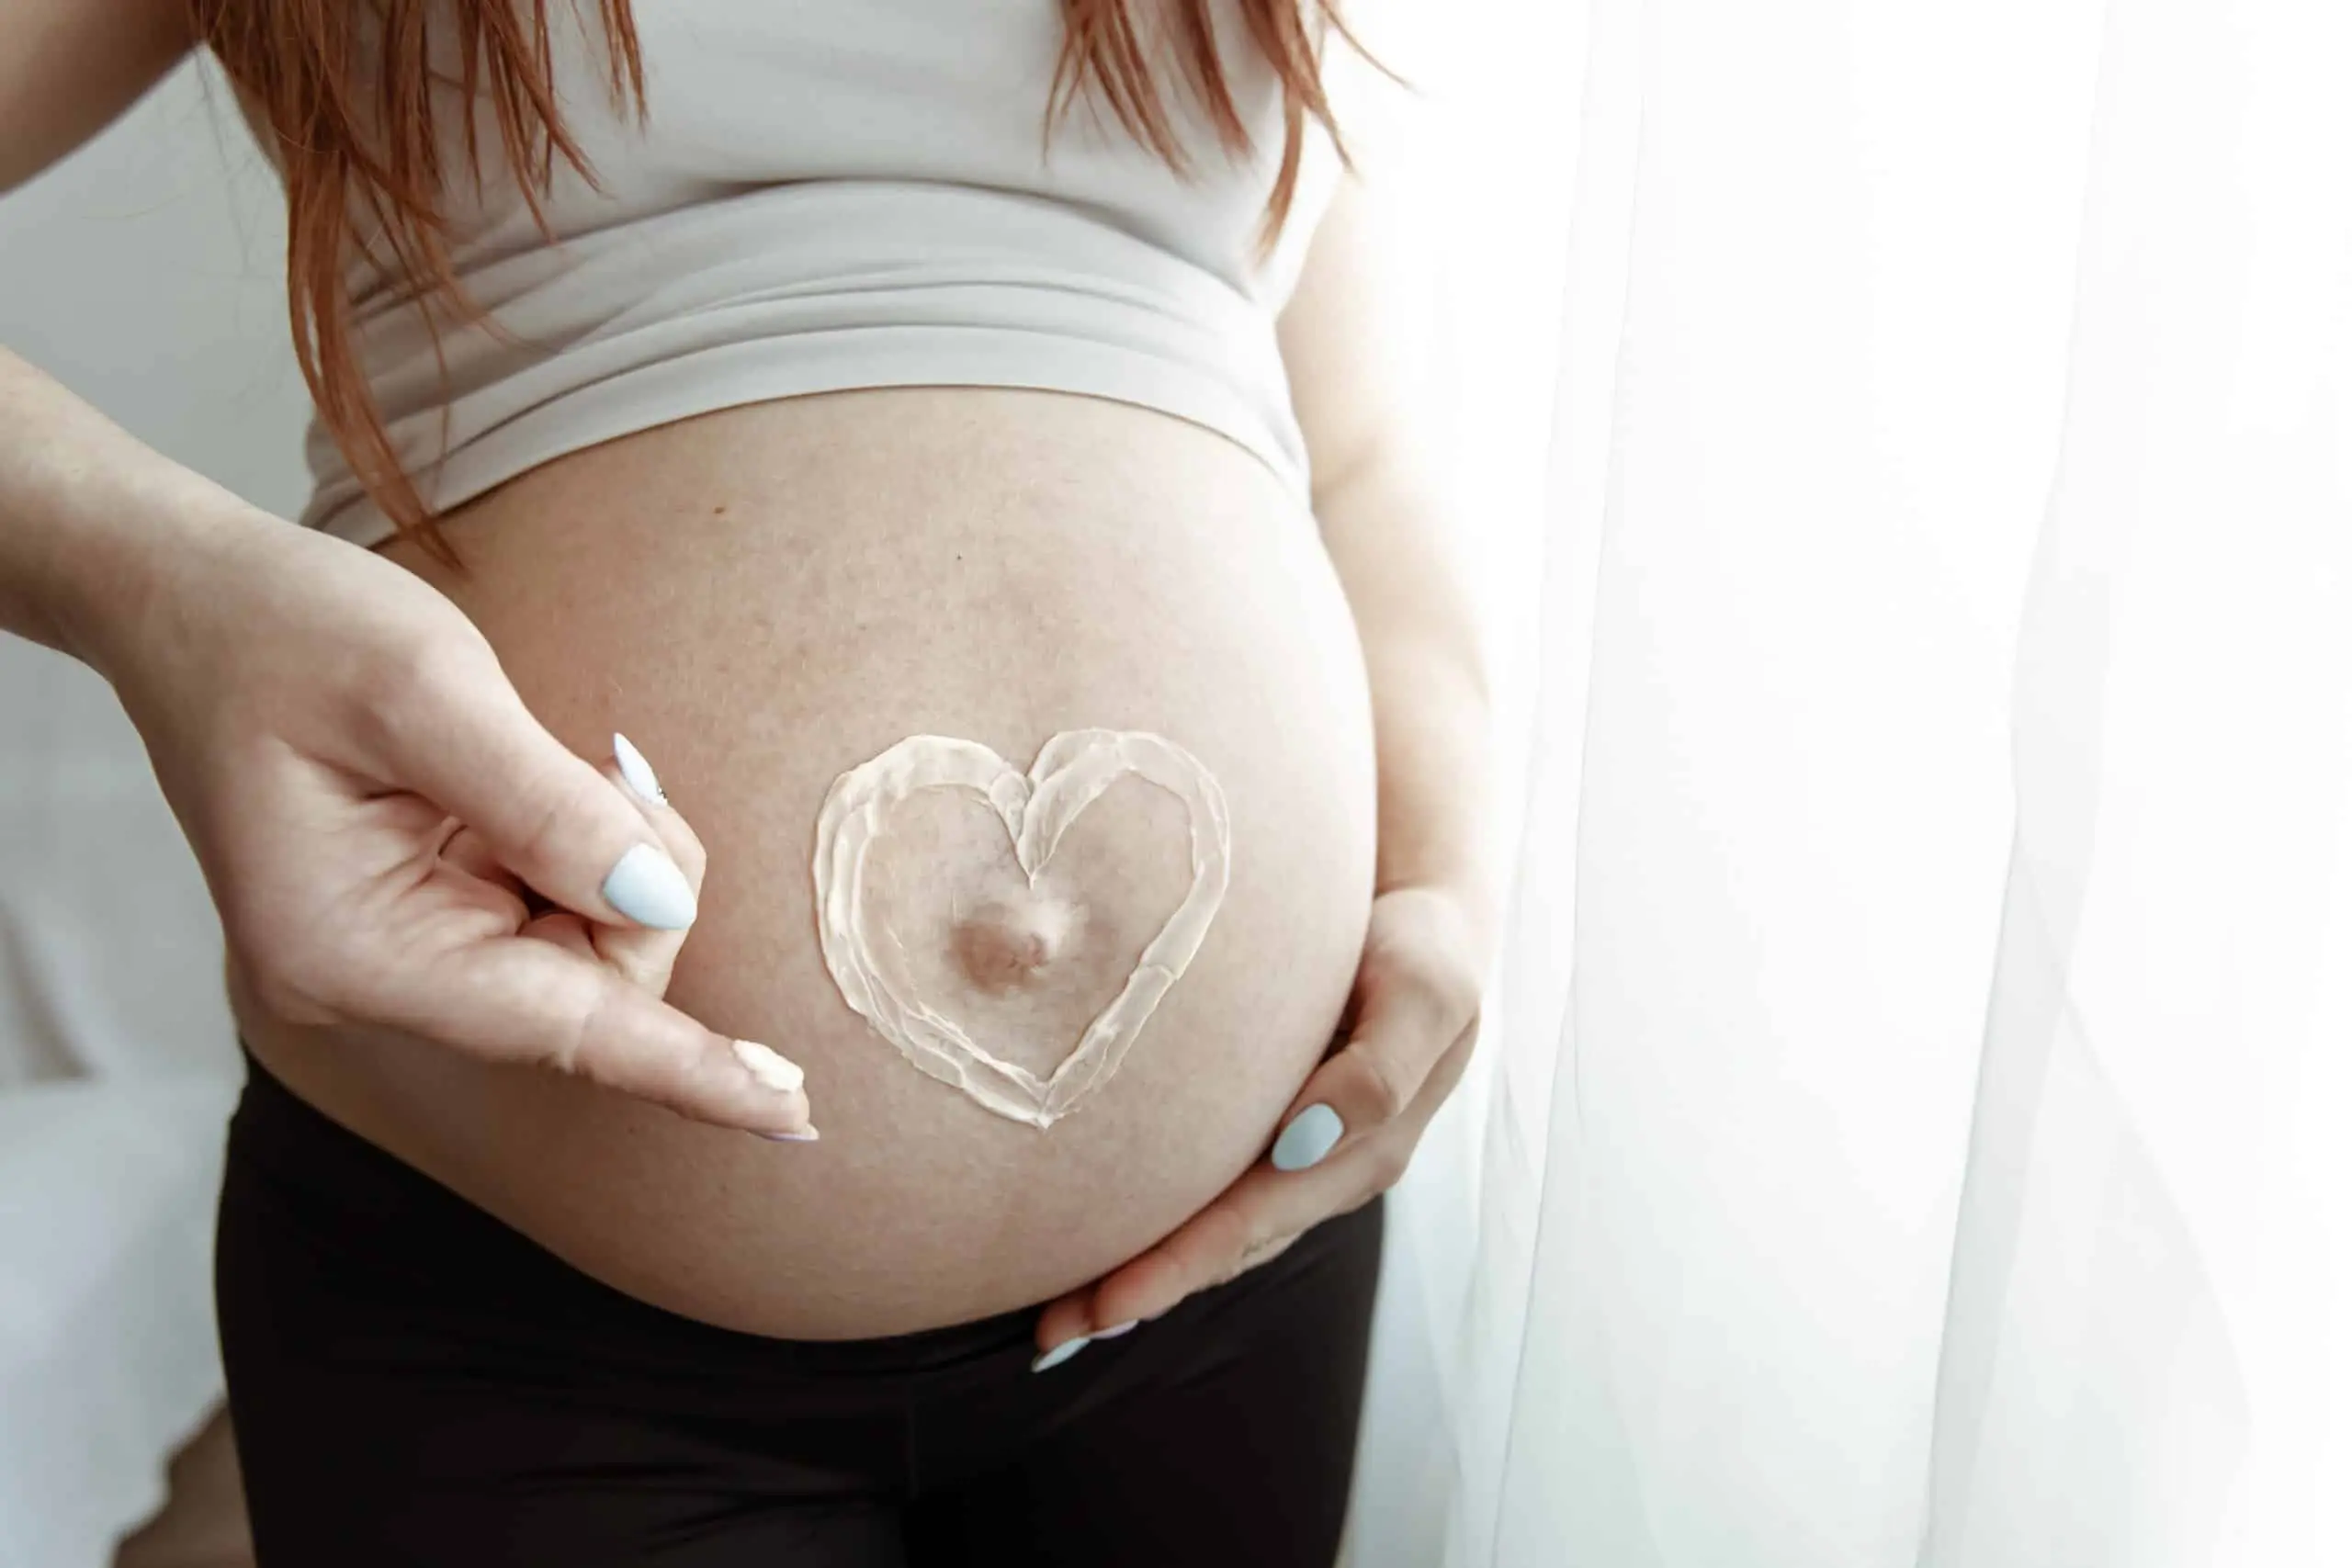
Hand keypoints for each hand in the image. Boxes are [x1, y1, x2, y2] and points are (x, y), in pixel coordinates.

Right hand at [103, 511, 814, 1136]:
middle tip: (592, 763)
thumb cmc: (284, 631)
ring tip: (532, 757)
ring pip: (590, 947)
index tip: (793, 1113)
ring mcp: (398, 955)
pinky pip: (557, 910)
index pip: (564, 1031)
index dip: (692, 1069)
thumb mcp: (425, 688)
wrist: (188, 600)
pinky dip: (576, 845)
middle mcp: (372, 979)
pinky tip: (523, 780)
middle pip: (595, 983)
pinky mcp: (424, 918)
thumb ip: (549, 805)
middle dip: (636, 879)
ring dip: (606, 853)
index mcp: (355, 952)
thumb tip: (657, 902)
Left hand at [1030, 884, 1484, 1364]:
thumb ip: (1379, 1070)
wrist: (1431, 922)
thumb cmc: (1422, 951)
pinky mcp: (1273, 1134)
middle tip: (1053, 1332)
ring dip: (1138, 1275)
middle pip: (1221, 1248)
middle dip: (1139, 1292)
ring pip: (1213, 1233)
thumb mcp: (1424, 995)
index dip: (1176, 1269)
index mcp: (1361, 1155)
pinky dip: (1158, 1224)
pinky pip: (1211, 1190)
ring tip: (1060, 1318)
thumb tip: (1304, 1144)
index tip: (1105, 1308)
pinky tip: (1105, 1241)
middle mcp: (1323, 1173)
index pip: (1250, 1224)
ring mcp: (1298, 1161)